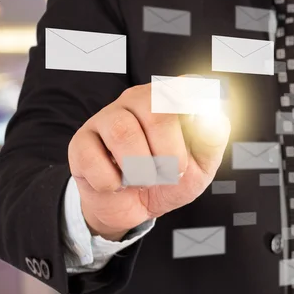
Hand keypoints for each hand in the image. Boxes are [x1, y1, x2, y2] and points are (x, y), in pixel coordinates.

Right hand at [67, 83, 230, 240]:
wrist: (136, 207)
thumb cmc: (170, 178)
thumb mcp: (201, 165)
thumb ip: (211, 139)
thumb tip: (212, 117)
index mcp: (172, 100)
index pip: (186, 86)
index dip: (196, 100)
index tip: (199, 116)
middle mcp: (139, 99)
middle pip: (158, 113)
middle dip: (170, 156)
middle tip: (170, 173)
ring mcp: (107, 117)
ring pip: (123, 133)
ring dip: (140, 170)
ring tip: (143, 179)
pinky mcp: (81, 141)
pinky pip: (94, 159)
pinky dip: (112, 182)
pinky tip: (117, 181)